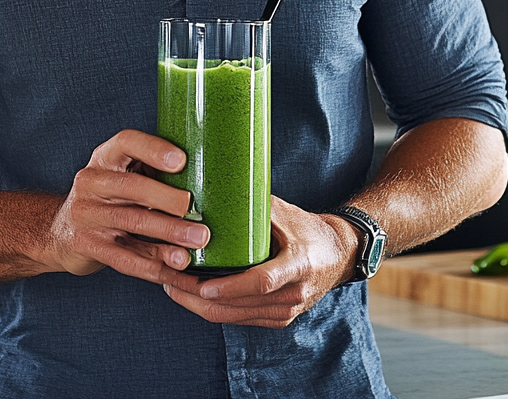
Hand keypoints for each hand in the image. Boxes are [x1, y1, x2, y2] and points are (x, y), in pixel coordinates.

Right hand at [48, 129, 210, 282]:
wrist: (59, 231)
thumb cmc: (108, 198)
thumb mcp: (122, 175)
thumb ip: (151, 173)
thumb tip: (205, 178)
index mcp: (105, 157)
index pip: (126, 142)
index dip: (153, 149)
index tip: (181, 161)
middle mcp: (91, 181)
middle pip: (131, 186)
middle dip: (166, 198)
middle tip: (194, 208)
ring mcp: (86, 214)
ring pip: (131, 222)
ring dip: (168, 232)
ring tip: (197, 240)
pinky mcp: (87, 246)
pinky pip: (125, 258)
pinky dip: (155, 265)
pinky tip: (177, 268)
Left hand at [160, 195, 357, 327]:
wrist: (338, 256)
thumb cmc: (309, 229)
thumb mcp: (285, 213)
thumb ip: (253, 207)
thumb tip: (214, 188)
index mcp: (297, 265)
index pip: (261, 282)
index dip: (230, 287)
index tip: (202, 285)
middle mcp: (292, 294)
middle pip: (239, 306)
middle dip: (198, 297)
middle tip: (169, 280)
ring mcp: (285, 311)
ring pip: (233, 317)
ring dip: (199, 305)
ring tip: (171, 285)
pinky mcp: (277, 319)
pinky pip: (239, 319)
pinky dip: (214, 309)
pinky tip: (192, 295)